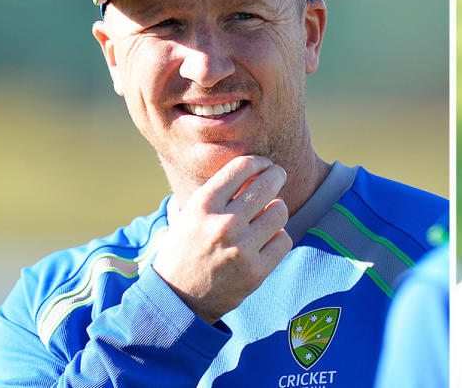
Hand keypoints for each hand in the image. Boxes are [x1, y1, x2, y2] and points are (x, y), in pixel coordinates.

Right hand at [152, 155, 292, 324]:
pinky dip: (278, 238)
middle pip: (269, 184)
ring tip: (268, 213)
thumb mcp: (185, 215)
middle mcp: (224, 223)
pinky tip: (267, 239)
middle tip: (278, 176)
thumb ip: (211, 191)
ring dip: (277, 209)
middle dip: (277, 175)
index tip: (263, 164)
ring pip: (280, 211)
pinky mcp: (256, 271)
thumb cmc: (183, 250)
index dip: (259, 162)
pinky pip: (284, 240)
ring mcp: (242, 248)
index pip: (243, 166)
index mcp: (203, 204)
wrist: (177, 299)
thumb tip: (238, 166)